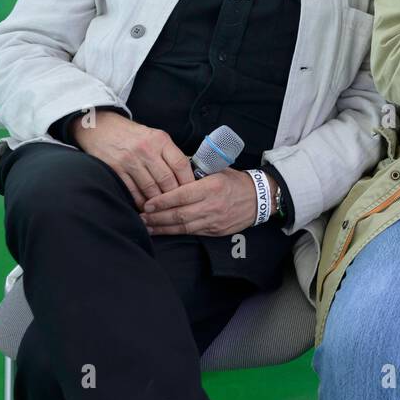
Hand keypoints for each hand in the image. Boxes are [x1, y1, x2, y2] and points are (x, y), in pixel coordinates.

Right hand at [71, 110, 194, 209]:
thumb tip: (186, 176)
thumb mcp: (155, 136)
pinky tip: (146, 206)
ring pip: (150, 188)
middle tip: (178, 204)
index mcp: (160, 140)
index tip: (191, 191)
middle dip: (174, 195)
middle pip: (166, 179)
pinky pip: (132, 191)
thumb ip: (169, 154)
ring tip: (163, 209)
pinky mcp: (116, 170)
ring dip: (158, 201)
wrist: (101, 127)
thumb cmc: (133, 135)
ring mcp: (130, 160)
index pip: (180, 164)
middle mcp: (146, 150)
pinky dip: (140, 201)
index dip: (187, 181)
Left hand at [141, 169, 260, 236]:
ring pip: (183, 227)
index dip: (163, 201)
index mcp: (212, 186)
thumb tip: (173, 167)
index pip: (182, 195)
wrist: (259, 198)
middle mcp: (212, 205)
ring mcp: (214, 220)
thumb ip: (196, 170)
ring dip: (162, 227)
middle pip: (179, 214)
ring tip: (146, 226)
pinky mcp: (215, 231)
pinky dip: (175, 233)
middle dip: (157, 217)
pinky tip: (162, 231)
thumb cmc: (235, 181)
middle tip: (140, 217)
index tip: (147, 203)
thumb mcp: (218, 169)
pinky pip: (191, 233)